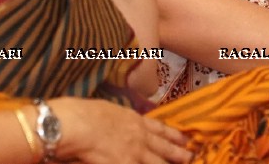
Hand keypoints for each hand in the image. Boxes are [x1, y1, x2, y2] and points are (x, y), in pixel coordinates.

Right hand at [53, 98, 191, 163]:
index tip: (184, 138)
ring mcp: (135, 153)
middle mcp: (139, 136)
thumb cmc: (84, 113)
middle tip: (191, 157)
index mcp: (133, 120)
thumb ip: (117, 118)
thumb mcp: (106, 109)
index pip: (158, 128)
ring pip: (158, 162)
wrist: (77, 124)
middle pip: (164, 147)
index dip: (173, 134)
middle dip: (179, 153)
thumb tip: (116, 121)